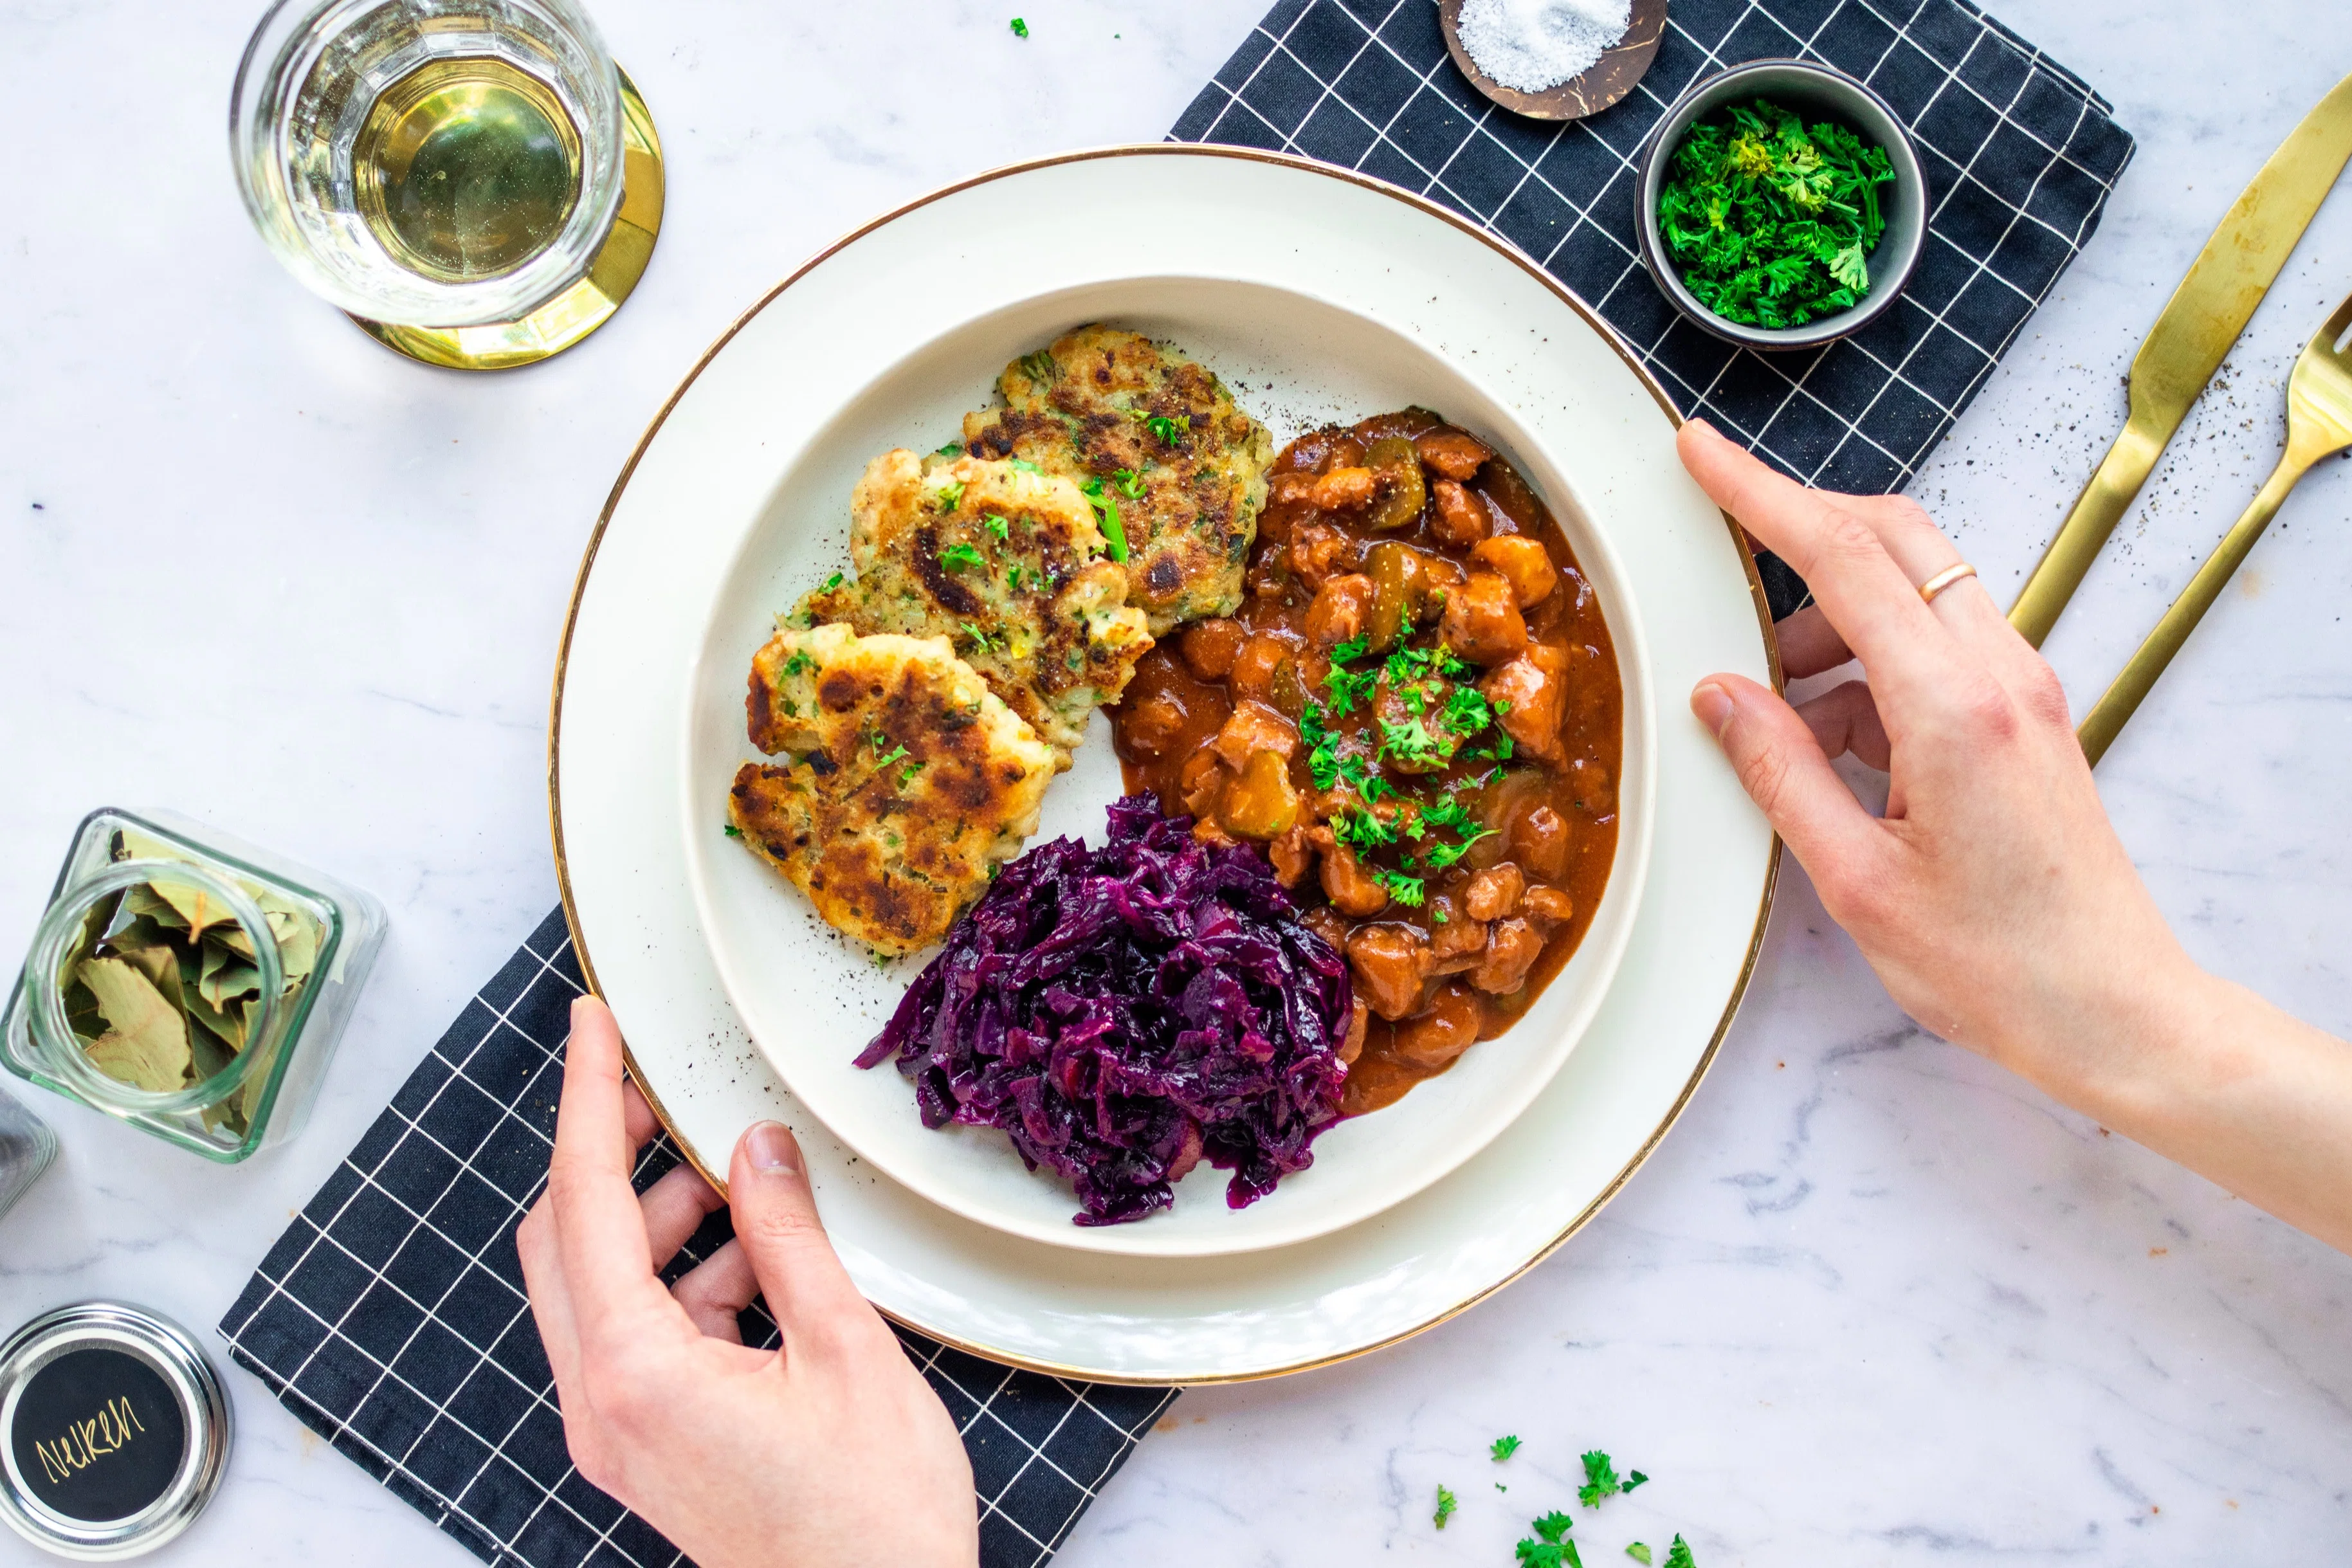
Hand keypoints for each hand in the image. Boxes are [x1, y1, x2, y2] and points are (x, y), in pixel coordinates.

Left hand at [518, 997, 977, 1566]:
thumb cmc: (870, 1520)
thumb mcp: (846, 1351)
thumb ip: (790, 1238)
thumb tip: (757, 1148)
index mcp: (636, 1374)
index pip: (584, 1199)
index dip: (588, 1098)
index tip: (591, 1024)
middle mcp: (603, 1405)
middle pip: (567, 1239)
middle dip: (614, 1155)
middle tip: (667, 1090)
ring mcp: (619, 1431)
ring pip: (603, 1285)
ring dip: (663, 1219)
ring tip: (750, 1185)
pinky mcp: (648, 1444)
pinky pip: (640, 1332)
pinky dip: (687, 1278)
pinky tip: (764, 1262)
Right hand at [1677, 419, 2191, 1086]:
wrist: (2112, 1010)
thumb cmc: (1997, 965)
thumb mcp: (1855, 880)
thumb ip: (1780, 772)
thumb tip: (1721, 695)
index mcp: (1953, 707)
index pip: (1843, 558)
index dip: (1761, 497)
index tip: (1703, 454)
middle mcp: (2001, 675)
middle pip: (1892, 541)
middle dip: (1799, 526)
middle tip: (1720, 536)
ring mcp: (2021, 690)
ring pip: (1912, 593)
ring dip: (1828, 622)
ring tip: (1766, 708)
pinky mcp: (2023, 716)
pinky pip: (1931, 650)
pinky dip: (1864, 670)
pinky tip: (1819, 742)